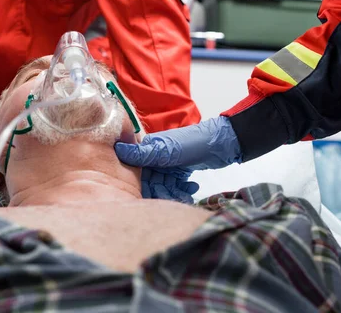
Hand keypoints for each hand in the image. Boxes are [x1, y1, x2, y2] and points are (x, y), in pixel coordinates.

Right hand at [116, 116, 241, 201]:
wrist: (222, 143)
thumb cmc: (193, 143)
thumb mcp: (167, 150)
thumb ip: (143, 154)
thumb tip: (117, 149)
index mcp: (149, 149)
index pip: (138, 172)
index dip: (142, 185)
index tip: (149, 195)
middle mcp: (156, 157)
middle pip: (151, 182)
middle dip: (161, 192)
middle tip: (173, 197)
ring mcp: (169, 165)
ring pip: (164, 186)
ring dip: (174, 192)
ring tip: (188, 193)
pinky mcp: (180, 171)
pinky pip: (175, 186)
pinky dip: (183, 190)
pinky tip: (193, 188)